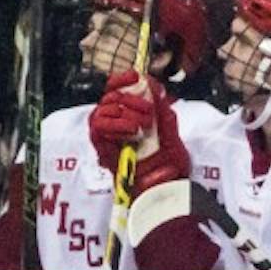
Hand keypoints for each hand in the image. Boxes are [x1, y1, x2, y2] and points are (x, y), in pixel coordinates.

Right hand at [89, 71, 186, 193]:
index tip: (135, 74)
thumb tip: (156, 89)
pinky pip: (97, 131)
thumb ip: (164, 114)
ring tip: (140, 125)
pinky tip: (132, 131)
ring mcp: (108, 143)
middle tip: (148, 112)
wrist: (171, 195)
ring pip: (98, 113)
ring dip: (121, 113)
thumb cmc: (170, 170)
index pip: (114, 93)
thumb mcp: (173, 137)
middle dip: (128, 98)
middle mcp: (115, 132)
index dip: (121, 80)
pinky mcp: (105, 155)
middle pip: (106, 100)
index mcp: (128, 123)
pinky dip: (115, 125)